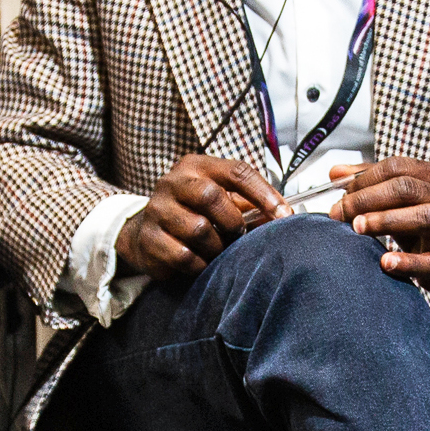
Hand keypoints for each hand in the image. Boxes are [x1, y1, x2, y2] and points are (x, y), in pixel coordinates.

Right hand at [115, 153, 292, 279]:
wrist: (145, 233)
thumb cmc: (191, 213)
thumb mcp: (219, 201)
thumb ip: (248, 206)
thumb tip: (284, 218)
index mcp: (197, 166)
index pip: (236, 171)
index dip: (263, 194)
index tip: (283, 215)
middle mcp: (173, 182)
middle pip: (211, 196)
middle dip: (233, 222)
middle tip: (238, 236)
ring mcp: (157, 210)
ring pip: (199, 229)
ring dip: (216, 247)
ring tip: (217, 250)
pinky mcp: (148, 239)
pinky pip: (184, 256)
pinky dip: (199, 264)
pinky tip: (199, 262)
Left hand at [332, 158, 429, 291]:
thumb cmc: (429, 221)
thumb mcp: (404, 197)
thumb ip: (371, 182)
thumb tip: (335, 172)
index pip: (396, 167)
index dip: (364, 179)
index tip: (341, 193)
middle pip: (405, 188)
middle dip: (367, 198)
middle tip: (340, 212)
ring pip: (422, 216)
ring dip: (385, 220)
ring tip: (358, 227)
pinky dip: (406, 261)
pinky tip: (386, 262)